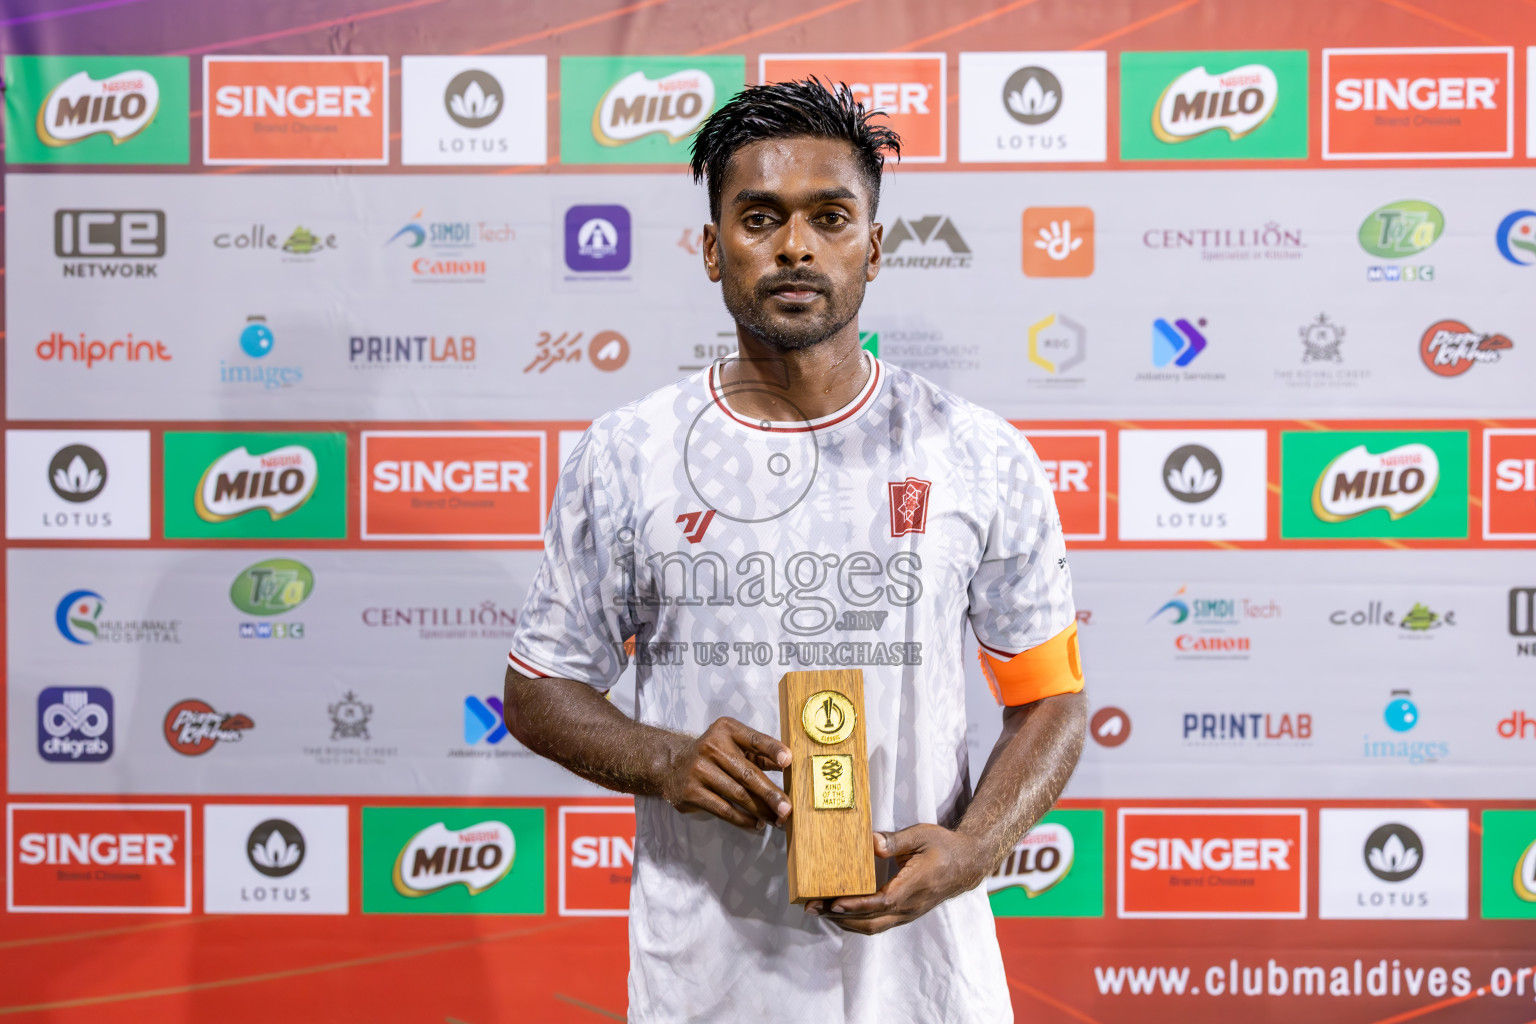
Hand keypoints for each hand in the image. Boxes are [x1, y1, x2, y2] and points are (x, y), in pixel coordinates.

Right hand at [660, 717, 792, 831]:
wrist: (672, 764)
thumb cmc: (714, 755)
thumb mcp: (734, 745)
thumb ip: (760, 753)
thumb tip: (789, 765)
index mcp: (726, 730)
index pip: (754, 739)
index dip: (772, 749)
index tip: (788, 761)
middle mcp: (711, 747)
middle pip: (748, 774)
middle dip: (770, 793)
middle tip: (787, 808)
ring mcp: (699, 770)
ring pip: (738, 795)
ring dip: (760, 811)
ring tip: (777, 820)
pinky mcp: (692, 792)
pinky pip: (724, 809)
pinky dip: (743, 819)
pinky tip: (756, 823)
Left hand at [804, 825, 984, 934]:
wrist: (967, 864)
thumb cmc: (944, 846)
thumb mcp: (922, 835)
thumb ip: (896, 840)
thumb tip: (871, 843)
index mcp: (914, 886)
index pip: (881, 902)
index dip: (856, 905)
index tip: (833, 903)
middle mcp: (909, 906)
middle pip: (870, 920)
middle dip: (839, 916)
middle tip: (812, 907)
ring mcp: (908, 913)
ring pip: (873, 926)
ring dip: (845, 922)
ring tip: (819, 911)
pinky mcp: (906, 913)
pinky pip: (878, 924)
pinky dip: (857, 921)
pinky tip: (840, 912)